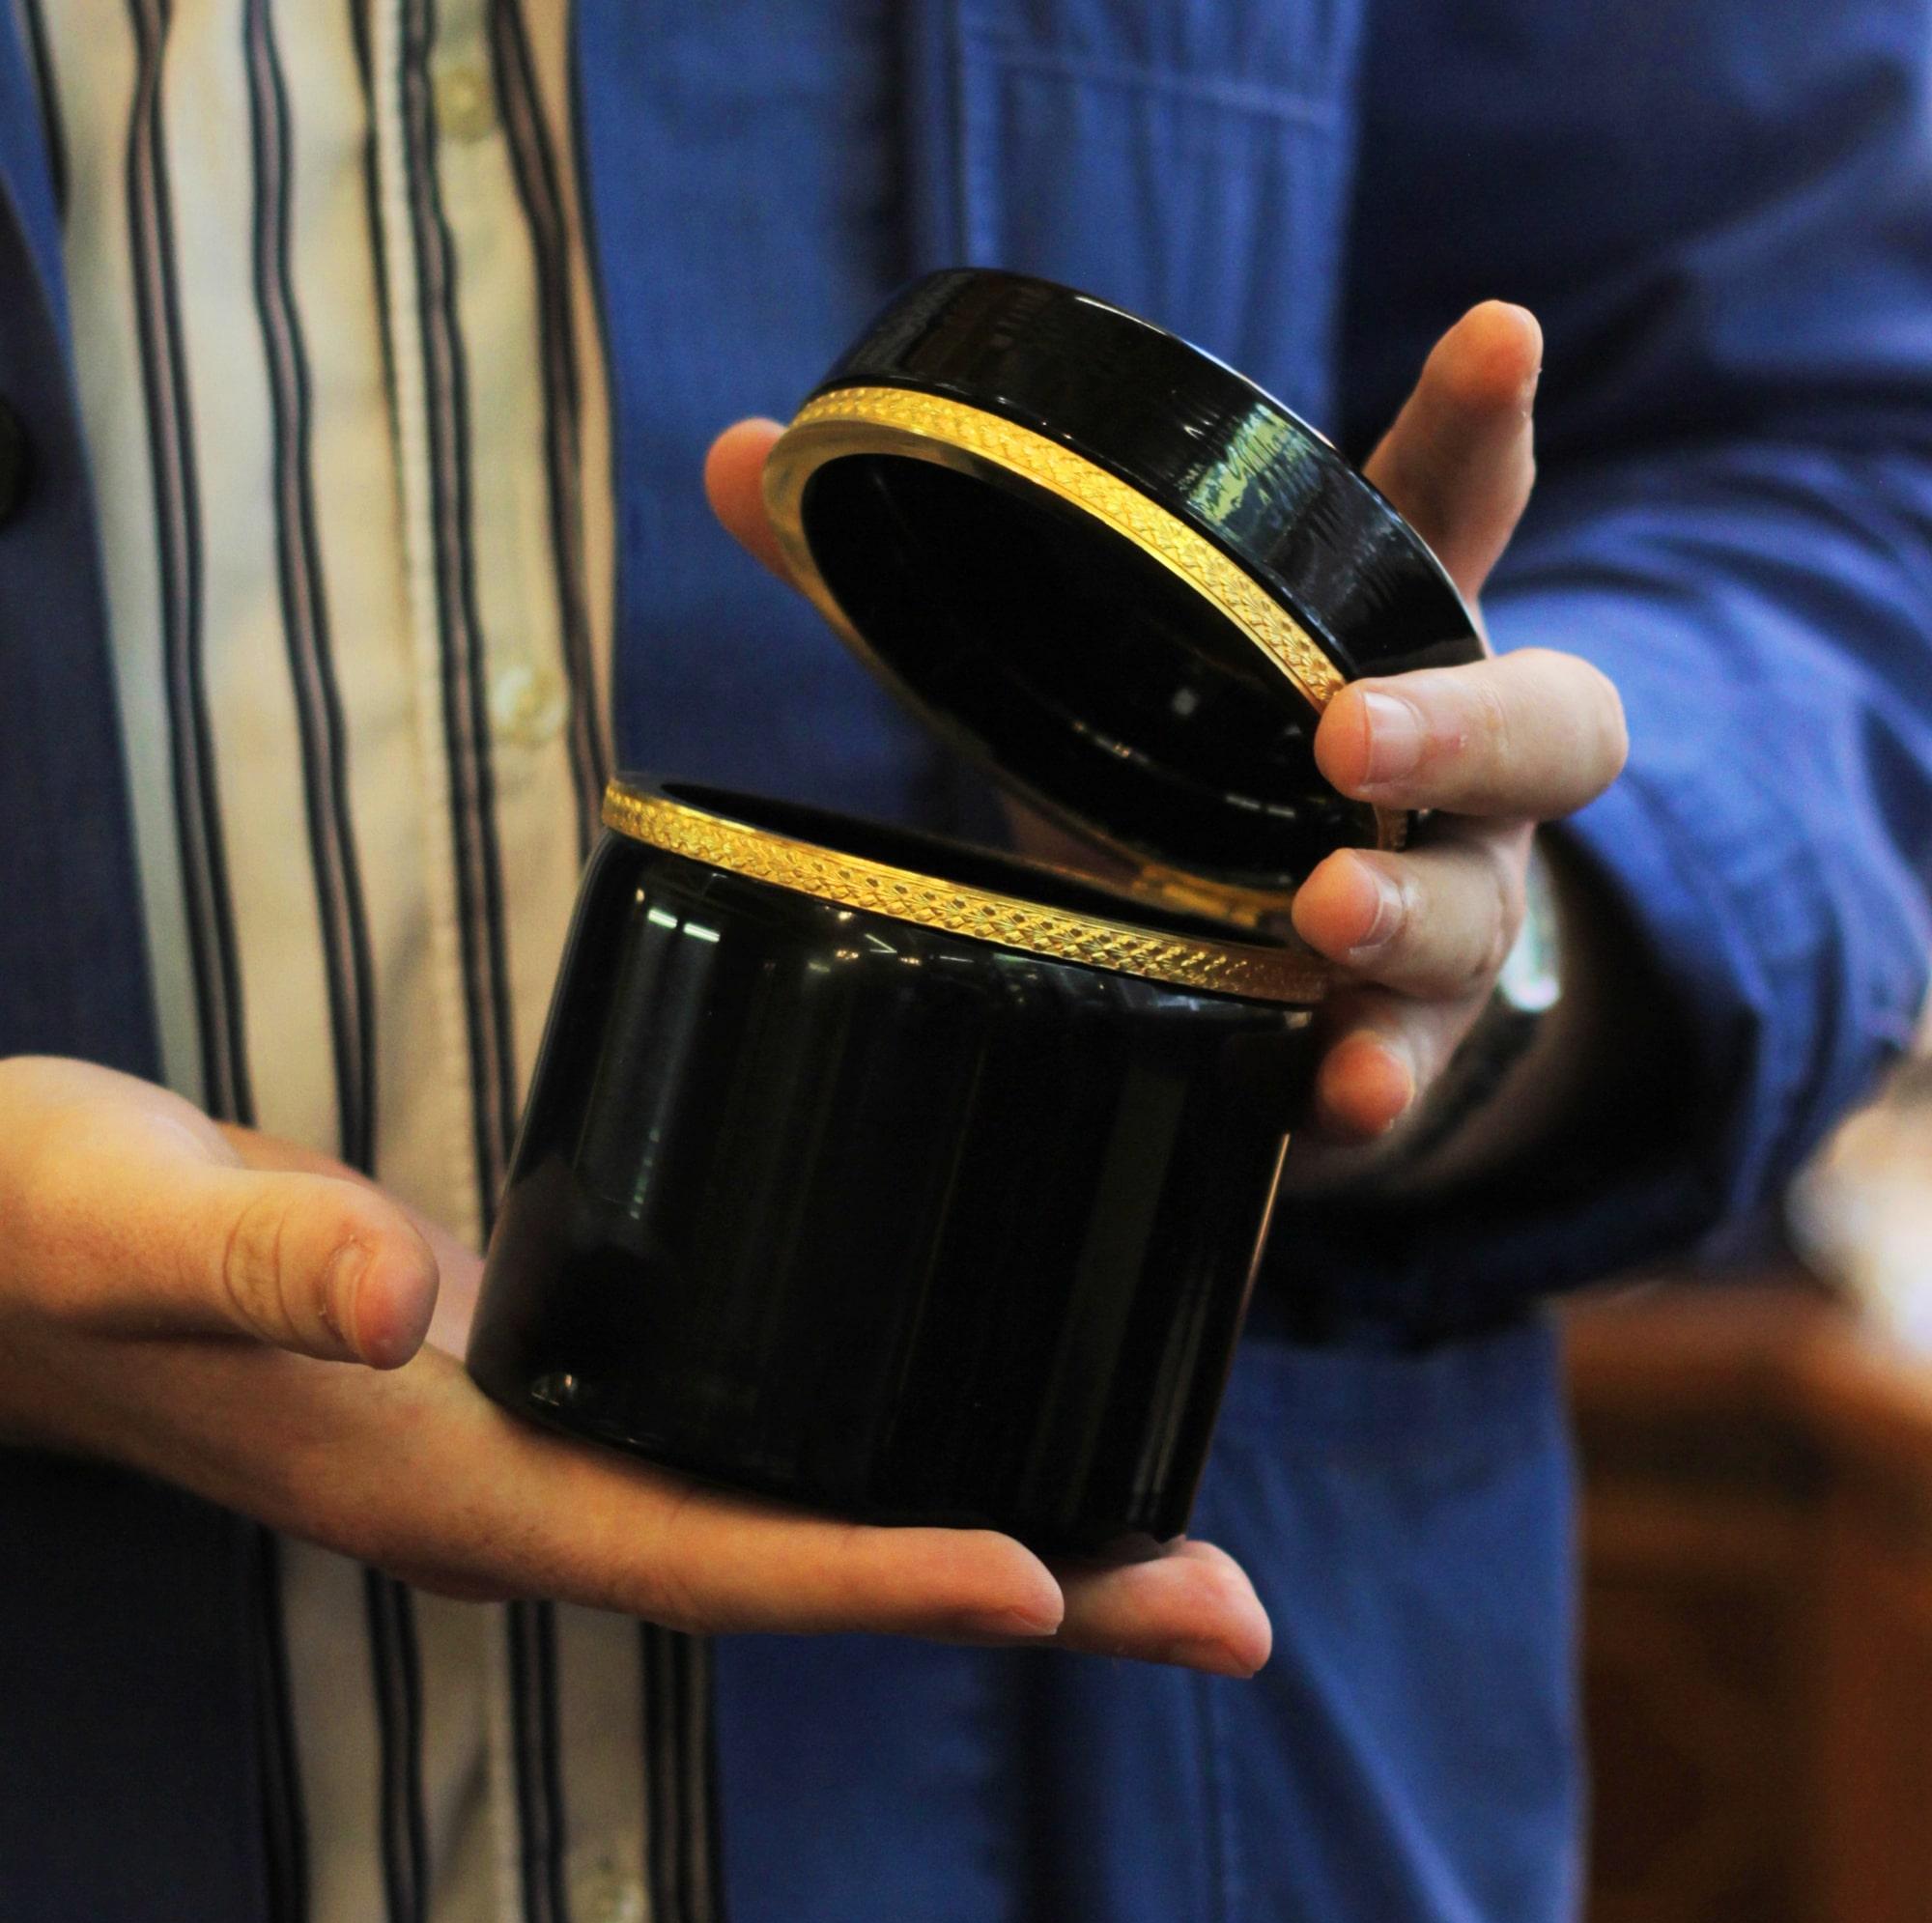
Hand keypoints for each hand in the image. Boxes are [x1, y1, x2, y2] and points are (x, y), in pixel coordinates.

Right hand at [0, 1058, 1268, 1672]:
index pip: (692, 1554)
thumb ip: (258, 1253)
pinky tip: (970, 1402)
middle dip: (1016, 1589)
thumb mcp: (124, 1218)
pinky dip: (881, 1436)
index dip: (866, 1577)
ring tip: (1166, 1529)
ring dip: (983, 1518)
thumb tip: (405, 1286)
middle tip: (1218, 1602)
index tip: (1049, 1578)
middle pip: (802, 1562)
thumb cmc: (33, 1235)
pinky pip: (755, 1431)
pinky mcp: (555, 1372)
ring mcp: (547, 1441)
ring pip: (799, 1506)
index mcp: (446, 1485)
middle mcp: (525, 1489)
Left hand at [704, 301, 1626, 1151]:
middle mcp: (1448, 776)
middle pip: (1542, 721)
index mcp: (1372, 646)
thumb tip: (734, 455)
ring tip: (1321, 914)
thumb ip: (936, 573)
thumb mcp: (1091, 681)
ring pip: (1479, 904)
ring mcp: (1444, 910)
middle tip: (1348, 735)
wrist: (1282, 990)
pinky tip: (1338, 1097)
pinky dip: (1384, 1077)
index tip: (1497, 332)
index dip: (1479, 425)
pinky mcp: (1400, 1037)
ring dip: (1409, 911)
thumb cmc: (1187, 796)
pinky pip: (1418, 1060)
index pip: (1448, 515)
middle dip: (1459, 721)